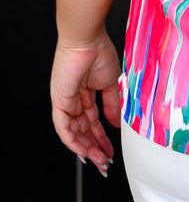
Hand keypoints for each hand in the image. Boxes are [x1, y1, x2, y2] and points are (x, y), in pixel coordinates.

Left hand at [50, 31, 121, 174]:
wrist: (87, 40)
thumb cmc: (99, 52)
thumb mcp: (111, 84)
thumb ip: (113, 106)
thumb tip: (116, 124)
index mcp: (86, 93)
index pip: (92, 121)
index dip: (101, 137)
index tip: (110, 150)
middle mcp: (74, 99)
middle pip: (83, 130)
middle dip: (95, 147)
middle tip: (105, 161)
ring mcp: (66, 102)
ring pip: (74, 132)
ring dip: (86, 148)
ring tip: (99, 160)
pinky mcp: (59, 102)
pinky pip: (63, 127)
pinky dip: (73, 141)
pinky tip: (83, 151)